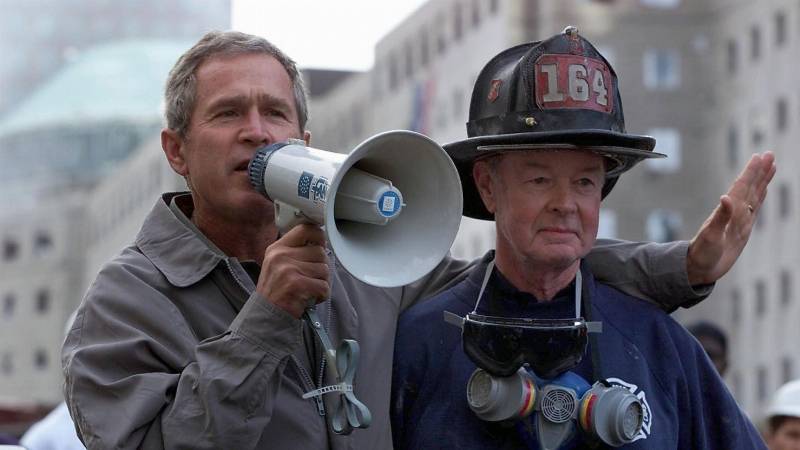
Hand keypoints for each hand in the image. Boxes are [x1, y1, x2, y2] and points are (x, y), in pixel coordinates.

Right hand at [257, 224, 329, 317]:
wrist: (266, 317)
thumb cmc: (277, 291)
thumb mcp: (278, 264)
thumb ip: (296, 251)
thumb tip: (321, 242)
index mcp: (278, 248)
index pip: (306, 229)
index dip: (319, 237)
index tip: (320, 246)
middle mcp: (281, 256)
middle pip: (320, 252)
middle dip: (321, 268)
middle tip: (312, 279)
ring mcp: (288, 270)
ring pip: (324, 269)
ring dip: (322, 283)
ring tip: (309, 290)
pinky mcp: (297, 285)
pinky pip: (324, 286)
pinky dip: (321, 295)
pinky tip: (310, 298)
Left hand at [686, 151, 775, 284]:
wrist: (698, 268)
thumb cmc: (702, 253)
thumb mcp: (711, 236)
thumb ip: (720, 218)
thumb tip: (725, 197)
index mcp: (727, 212)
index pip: (741, 187)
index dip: (751, 172)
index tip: (760, 157)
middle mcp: (734, 213)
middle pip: (749, 187)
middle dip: (759, 171)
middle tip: (769, 154)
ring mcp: (739, 220)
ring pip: (754, 195)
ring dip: (762, 181)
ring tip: (771, 166)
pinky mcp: (742, 229)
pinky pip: (754, 209)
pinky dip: (760, 197)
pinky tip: (763, 189)